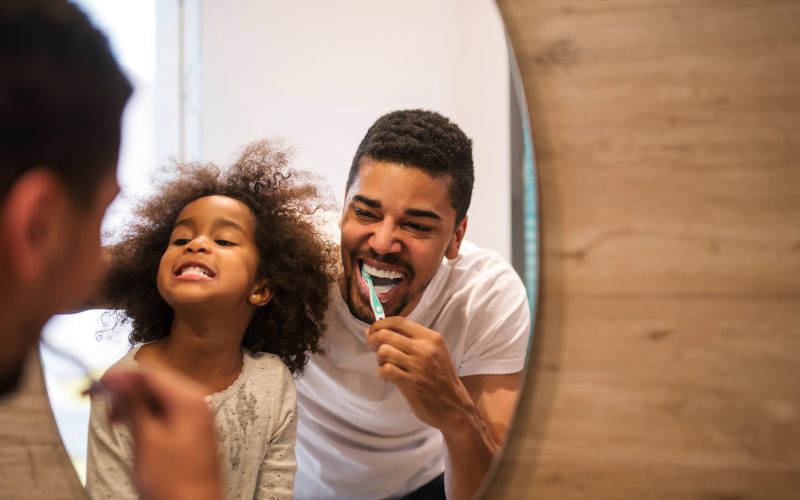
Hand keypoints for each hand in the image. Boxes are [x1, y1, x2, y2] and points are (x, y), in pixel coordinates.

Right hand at [101, 367, 222, 499]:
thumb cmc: (172, 483)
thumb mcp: (146, 439)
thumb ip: (133, 403)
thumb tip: (119, 378)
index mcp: (190, 398)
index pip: (150, 373)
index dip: (121, 377)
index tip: (97, 385)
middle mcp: (198, 402)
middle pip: (156, 382)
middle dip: (128, 391)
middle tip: (105, 408)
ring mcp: (197, 416)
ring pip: (160, 397)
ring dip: (135, 404)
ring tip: (116, 421)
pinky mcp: (193, 430)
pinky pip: (167, 411)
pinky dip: (148, 415)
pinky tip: (134, 428)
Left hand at [365, 316, 475, 431]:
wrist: (453, 406)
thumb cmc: (440, 378)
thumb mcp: (434, 352)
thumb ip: (411, 340)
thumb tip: (378, 331)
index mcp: (431, 338)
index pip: (398, 321)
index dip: (380, 324)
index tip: (372, 330)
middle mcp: (425, 349)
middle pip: (386, 334)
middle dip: (373, 339)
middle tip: (371, 346)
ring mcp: (418, 366)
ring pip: (384, 351)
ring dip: (379, 358)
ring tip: (384, 365)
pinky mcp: (410, 383)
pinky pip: (385, 370)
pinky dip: (381, 373)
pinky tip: (387, 377)